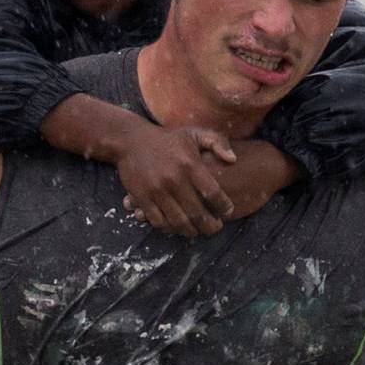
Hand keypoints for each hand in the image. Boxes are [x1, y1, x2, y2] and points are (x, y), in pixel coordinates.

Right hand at [117, 126, 235, 238]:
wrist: (131, 140)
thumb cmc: (168, 139)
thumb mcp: (194, 133)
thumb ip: (217, 142)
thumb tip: (233, 160)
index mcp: (189, 164)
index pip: (213, 193)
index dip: (224, 206)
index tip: (228, 211)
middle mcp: (174, 179)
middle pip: (197, 213)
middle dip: (210, 226)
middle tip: (216, 228)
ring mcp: (156, 190)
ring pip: (178, 222)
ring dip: (191, 231)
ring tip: (198, 231)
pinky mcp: (142, 198)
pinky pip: (158, 221)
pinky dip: (169, 229)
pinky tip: (176, 227)